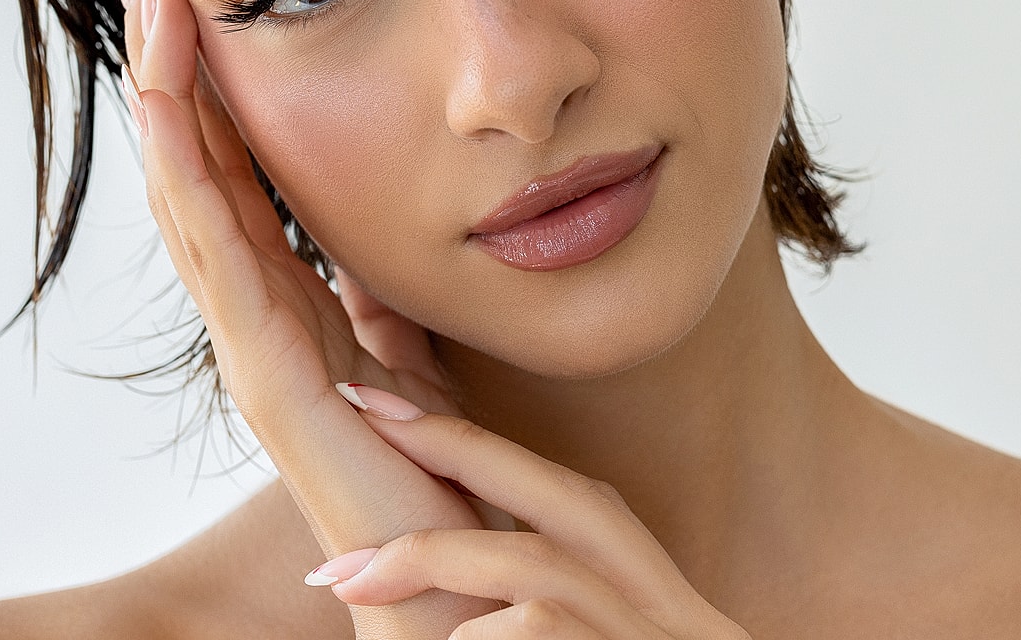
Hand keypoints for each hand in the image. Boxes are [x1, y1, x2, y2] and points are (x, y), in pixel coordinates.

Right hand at [116, 0, 498, 635]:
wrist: (459, 586)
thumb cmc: (441, 482)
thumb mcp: (415, 358)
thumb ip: (387, 302)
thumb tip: (379, 244)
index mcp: (293, 302)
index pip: (233, 167)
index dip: (206, 80)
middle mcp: (257, 317)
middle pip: (192, 164)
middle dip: (167, 60)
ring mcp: (254, 347)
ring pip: (190, 195)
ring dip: (165, 91)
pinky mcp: (272, 381)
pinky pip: (223, 258)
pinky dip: (190, 173)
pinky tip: (168, 102)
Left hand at [313, 388, 750, 639]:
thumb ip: (543, 610)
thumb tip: (435, 575)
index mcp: (653, 599)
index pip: (564, 493)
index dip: (475, 441)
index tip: (386, 403)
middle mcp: (671, 612)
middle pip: (561, 492)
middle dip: (451, 444)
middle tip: (358, 413)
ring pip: (533, 566)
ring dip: (431, 560)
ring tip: (349, 581)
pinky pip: (541, 630)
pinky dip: (480, 637)